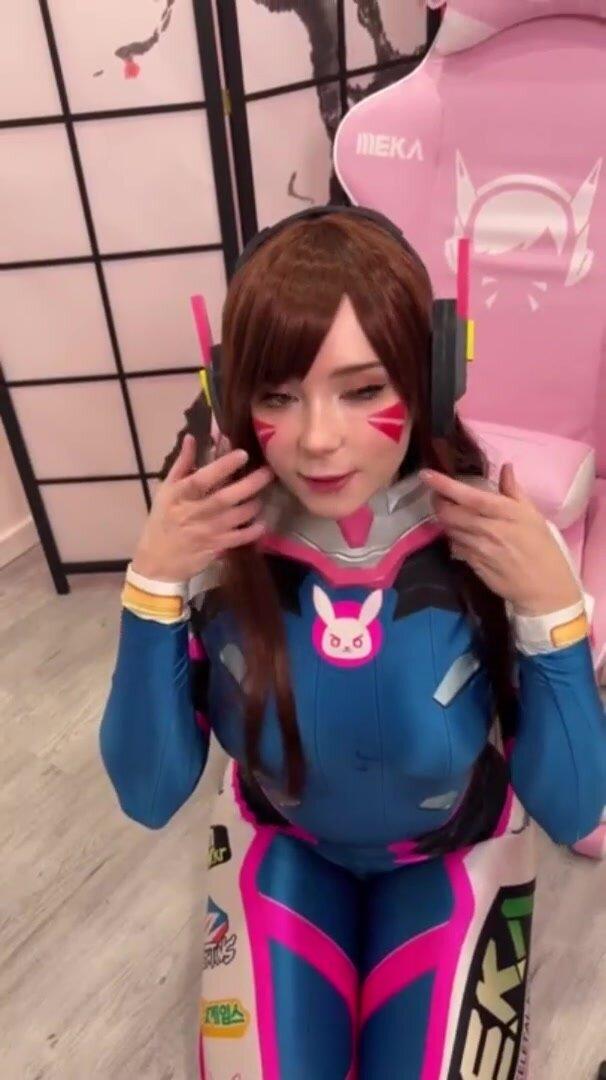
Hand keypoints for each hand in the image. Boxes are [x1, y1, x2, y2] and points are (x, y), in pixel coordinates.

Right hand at [132, 434, 272, 581]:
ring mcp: (205, 533)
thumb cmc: (163, 521)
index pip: (201, 479)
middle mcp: (192, 513)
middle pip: (223, 498)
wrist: (157, 561)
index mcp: (178, 496)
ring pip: (234, 518)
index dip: (222, 467)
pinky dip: (251, 532)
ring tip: (264, 495)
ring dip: (252, 506)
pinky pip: (237, 539)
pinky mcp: (214, 548)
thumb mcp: (166, 491)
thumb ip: (181, 465)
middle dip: (248, 485)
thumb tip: (192, 438)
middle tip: (267, 472)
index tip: (243, 454)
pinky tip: (262, 523)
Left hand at [420, 463, 582, 614]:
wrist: (545, 589)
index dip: (445, 485)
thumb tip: (505, 467)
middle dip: (438, 502)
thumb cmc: (543, 549)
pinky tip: (460, 535)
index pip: (470, 496)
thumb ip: (514, 491)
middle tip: (439, 495)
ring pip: (449, 529)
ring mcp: (479, 549)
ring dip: (444, 519)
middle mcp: (489, 530)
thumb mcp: (534, 516)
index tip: (426, 474)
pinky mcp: (473, 565)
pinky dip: (453, 537)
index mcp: (506, 513)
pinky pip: (454, 546)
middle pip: (450, 513)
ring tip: (449, 512)